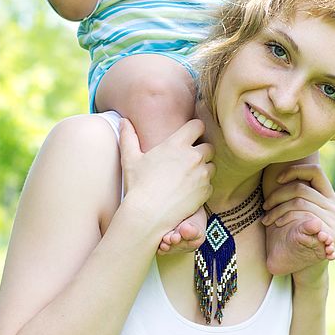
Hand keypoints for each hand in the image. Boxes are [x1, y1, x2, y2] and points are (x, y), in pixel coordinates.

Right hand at [119, 118, 214, 234]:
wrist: (147, 214)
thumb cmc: (138, 185)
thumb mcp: (130, 158)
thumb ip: (128, 136)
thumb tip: (123, 120)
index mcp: (177, 144)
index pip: (198, 126)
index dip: (195, 129)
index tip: (189, 135)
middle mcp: (193, 156)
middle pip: (208, 146)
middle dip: (201, 150)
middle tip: (188, 159)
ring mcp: (201, 174)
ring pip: (211, 165)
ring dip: (203, 168)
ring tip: (188, 176)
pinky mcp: (205, 191)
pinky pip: (210, 184)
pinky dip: (203, 186)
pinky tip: (189, 190)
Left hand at [261, 163, 334, 280]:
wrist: (305, 266)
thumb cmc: (294, 233)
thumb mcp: (294, 210)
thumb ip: (293, 192)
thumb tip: (275, 167)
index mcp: (327, 196)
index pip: (315, 172)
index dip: (295, 171)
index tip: (277, 179)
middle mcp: (333, 207)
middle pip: (300, 189)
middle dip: (276, 197)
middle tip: (264, 208)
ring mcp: (332, 222)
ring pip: (299, 205)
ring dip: (277, 212)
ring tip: (267, 221)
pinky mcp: (328, 237)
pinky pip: (308, 223)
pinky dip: (292, 223)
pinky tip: (280, 226)